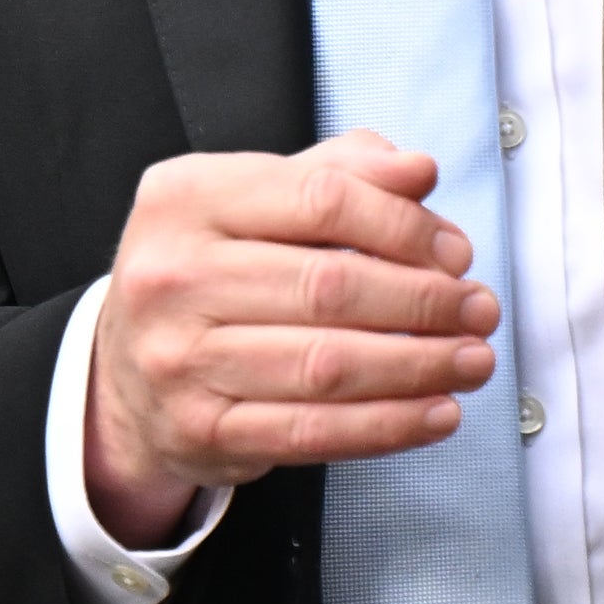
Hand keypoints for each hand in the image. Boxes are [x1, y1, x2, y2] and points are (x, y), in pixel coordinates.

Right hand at [87, 132, 502, 546]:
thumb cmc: (209, 274)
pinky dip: (388, 426)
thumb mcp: (252, 202)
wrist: (125, 374)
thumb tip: (417, 172)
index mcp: (185, 198)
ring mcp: (180, 360)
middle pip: (329, 285)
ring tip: (474, 358)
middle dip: (424, 300)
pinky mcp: (201, 431)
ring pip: (328, 364)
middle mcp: (170, 276)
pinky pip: (313, 431)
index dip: (403, 226)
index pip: (320, 199)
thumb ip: (337, 174)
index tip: (455, 252)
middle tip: (478, 309)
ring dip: (420, 365)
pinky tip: (437, 412)